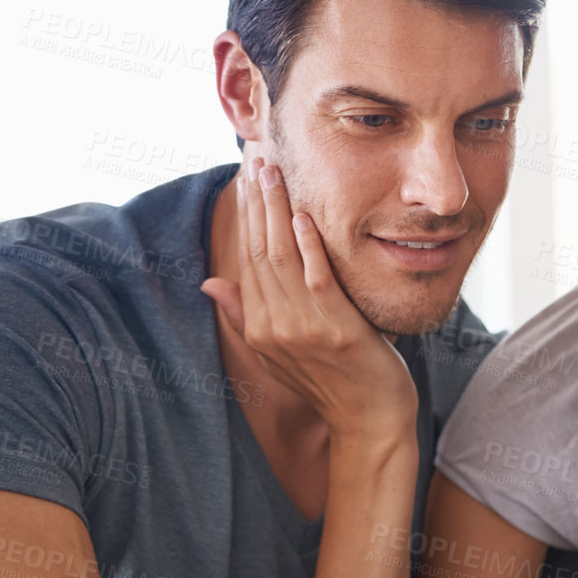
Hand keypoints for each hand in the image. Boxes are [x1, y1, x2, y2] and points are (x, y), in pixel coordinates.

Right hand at [201, 158, 416, 439]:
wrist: (368, 421)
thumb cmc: (331, 383)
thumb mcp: (277, 353)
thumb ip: (243, 316)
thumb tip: (209, 282)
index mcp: (256, 329)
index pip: (245, 258)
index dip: (245, 214)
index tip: (246, 176)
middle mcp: (272, 327)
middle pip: (258, 250)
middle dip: (256, 201)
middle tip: (255, 156)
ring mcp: (302, 328)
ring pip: (281, 258)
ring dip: (276, 210)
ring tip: (272, 171)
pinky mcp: (335, 328)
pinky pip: (316, 278)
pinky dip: (308, 244)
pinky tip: (303, 214)